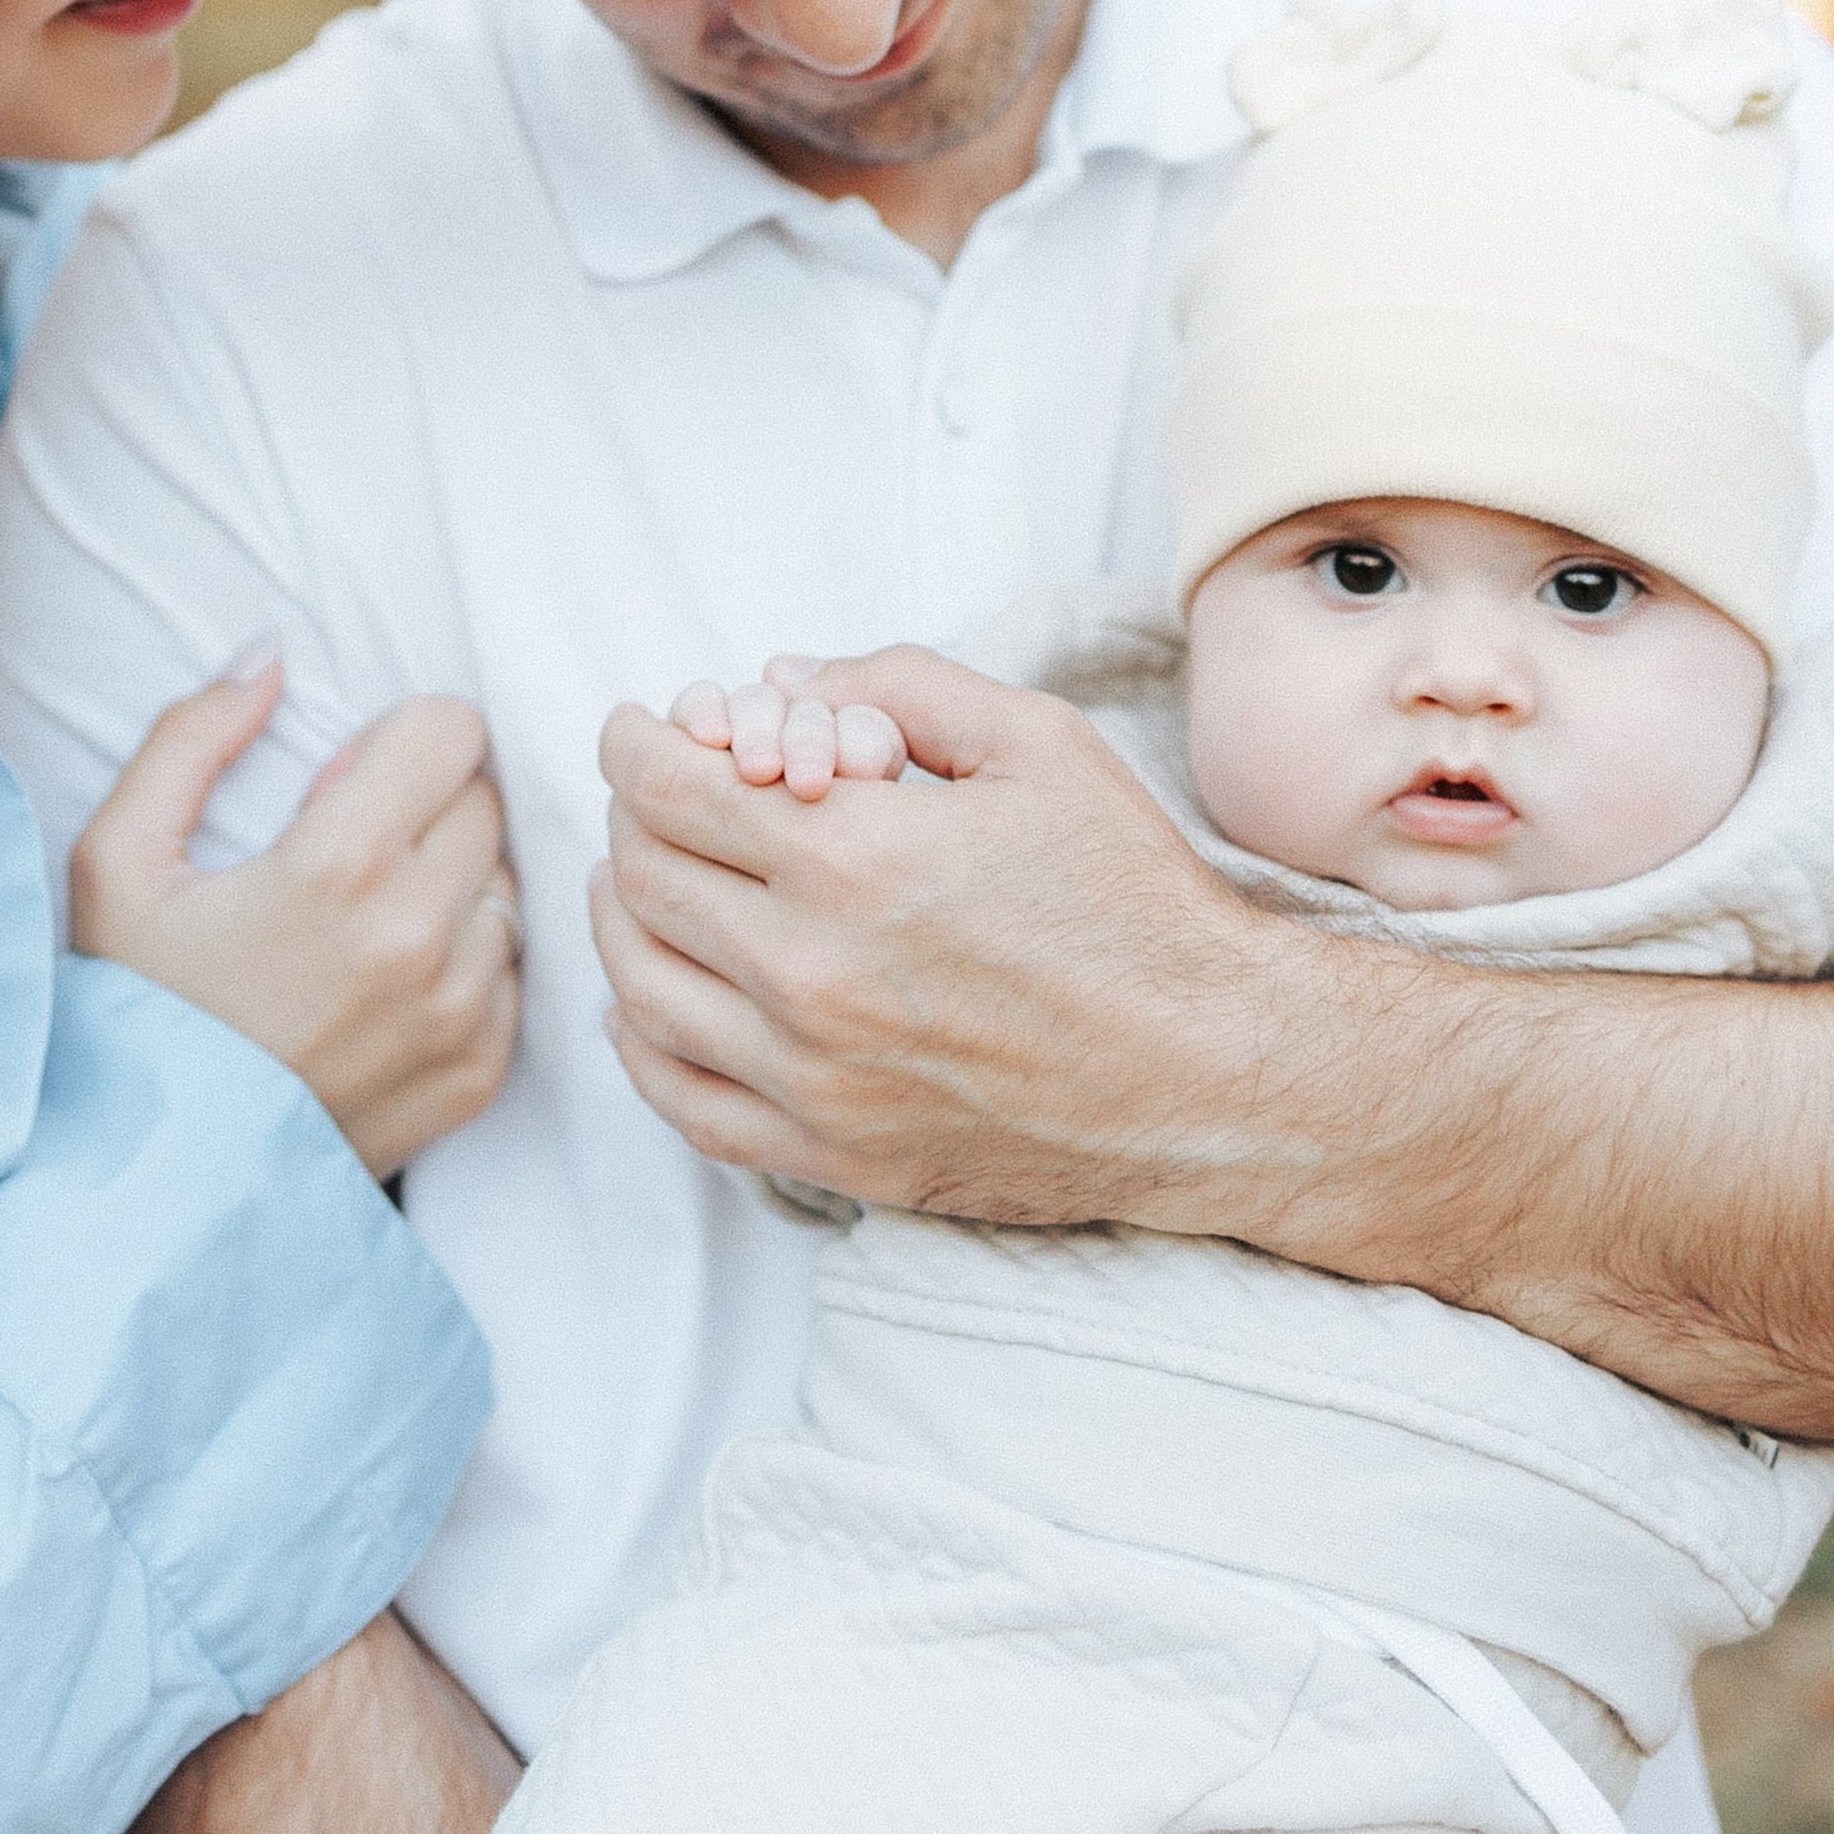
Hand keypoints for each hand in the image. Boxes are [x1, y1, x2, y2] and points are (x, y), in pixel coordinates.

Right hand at [72, 663, 520, 1176]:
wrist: (153, 1183)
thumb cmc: (130, 1011)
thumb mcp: (116, 860)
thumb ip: (191, 735)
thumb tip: (270, 652)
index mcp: (339, 864)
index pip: (451, 731)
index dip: (397, 740)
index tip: (346, 781)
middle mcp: (421, 934)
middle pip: (484, 802)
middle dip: (424, 804)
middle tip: (349, 851)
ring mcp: (461, 1011)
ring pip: (506, 887)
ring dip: (453, 885)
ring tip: (367, 926)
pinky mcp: (479, 1072)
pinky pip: (511, 973)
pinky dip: (466, 965)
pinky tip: (387, 989)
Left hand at [598, 642, 1260, 1217]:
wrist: (1212, 1074)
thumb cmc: (1133, 900)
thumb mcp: (1039, 745)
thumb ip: (902, 683)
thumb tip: (780, 679)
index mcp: (858, 860)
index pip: (671, 788)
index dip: (634, 743)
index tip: (636, 728)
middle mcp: (814, 974)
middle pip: (646, 876)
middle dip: (633, 815)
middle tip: (653, 792)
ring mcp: (814, 1077)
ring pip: (641, 985)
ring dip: (621, 915)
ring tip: (635, 878)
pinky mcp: (830, 1154)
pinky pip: (682, 1099)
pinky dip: (640, 1039)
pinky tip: (645, 1000)